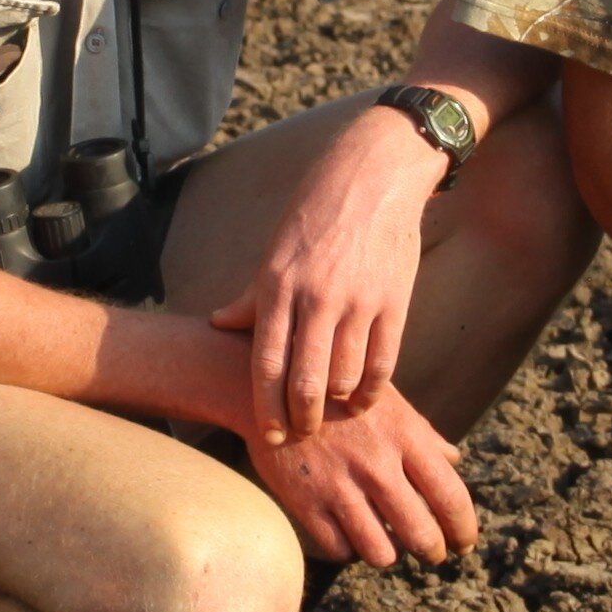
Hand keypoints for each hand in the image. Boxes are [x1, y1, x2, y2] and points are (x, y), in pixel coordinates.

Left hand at [209, 104, 442, 439]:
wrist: (375, 175)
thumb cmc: (316, 212)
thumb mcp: (275, 249)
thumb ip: (252, 295)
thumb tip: (217, 323)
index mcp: (279, 286)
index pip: (266, 363)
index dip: (266, 408)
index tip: (268, 436)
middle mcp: (316, 297)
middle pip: (305, 381)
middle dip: (301, 420)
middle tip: (300, 436)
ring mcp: (358, 301)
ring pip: (346, 378)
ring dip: (338, 405)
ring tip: (332, 414)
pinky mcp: (394, 302)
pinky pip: (383, 364)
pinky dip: (372, 391)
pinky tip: (363, 400)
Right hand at [249, 384, 481, 568]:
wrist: (267, 385)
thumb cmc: (337, 393)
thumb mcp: (385, 400)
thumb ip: (421, 433)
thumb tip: (454, 459)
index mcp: (405, 436)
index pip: (451, 497)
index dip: (464, 530)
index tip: (465, 545)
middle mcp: (376, 464)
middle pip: (421, 535)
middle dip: (432, 552)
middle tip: (431, 554)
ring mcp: (338, 485)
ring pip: (381, 552)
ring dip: (389, 554)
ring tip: (388, 545)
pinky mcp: (304, 502)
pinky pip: (340, 550)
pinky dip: (350, 549)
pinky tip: (351, 536)